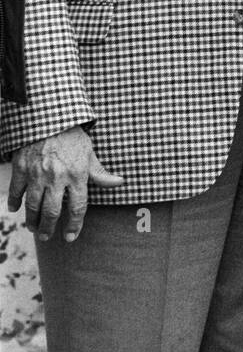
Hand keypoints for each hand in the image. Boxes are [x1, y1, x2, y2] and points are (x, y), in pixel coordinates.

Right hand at [7, 126, 123, 242]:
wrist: (49, 116)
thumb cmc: (71, 135)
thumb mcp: (89, 152)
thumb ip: (100, 173)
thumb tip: (120, 182)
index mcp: (77, 174)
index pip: (77, 207)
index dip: (74, 225)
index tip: (70, 236)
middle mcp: (57, 177)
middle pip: (52, 212)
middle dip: (49, 228)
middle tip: (47, 236)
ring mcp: (37, 173)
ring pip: (33, 205)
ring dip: (32, 220)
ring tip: (34, 228)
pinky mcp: (21, 167)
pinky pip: (16, 190)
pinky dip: (14, 201)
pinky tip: (15, 209)